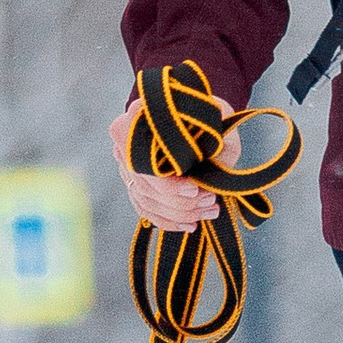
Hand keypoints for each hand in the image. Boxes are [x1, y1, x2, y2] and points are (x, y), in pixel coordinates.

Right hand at [108, 88, 243, 231]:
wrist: (202, 124)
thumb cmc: (210, 120)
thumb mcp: (216, 120)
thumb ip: (212, 137)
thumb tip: (212, 164)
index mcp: (140, 118)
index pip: (141, 160)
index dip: (166, 183)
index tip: (194, 190)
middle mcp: (126, 143)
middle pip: (145, 185)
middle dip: (180, 201)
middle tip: (211, 200)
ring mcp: (127, 166)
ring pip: (147, 201)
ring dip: (181, 213)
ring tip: (210, 210)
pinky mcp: (135, 184)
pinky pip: (147, 210)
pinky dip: (170, 221)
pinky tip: (191, 224)